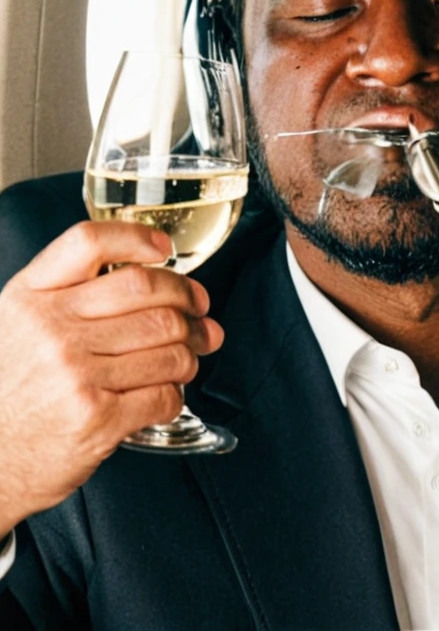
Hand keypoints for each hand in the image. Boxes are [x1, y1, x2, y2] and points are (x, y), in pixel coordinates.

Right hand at [0, 222, 223, 533]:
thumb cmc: (7, 393)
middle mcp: (52, 330)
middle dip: (187, 298)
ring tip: (190, 354)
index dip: (136, 238)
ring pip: (166, 343)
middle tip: (200, 309)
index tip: (163, 249)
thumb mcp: (16, 326)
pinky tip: (169, 392)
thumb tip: (145, 275)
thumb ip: (64, 294)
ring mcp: (76, 374)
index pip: (88, 243)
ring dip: (191, 348)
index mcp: (30, 299)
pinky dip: (177, 392)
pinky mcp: (97, 419)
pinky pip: (163, 393)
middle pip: (146, 290)